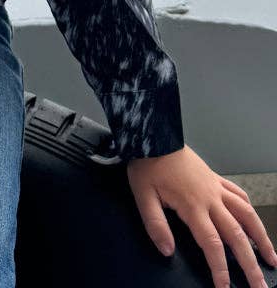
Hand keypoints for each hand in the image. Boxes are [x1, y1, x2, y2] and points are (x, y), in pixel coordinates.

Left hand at [127, 144, 276, 287]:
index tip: (225, 287)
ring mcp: (216, 187)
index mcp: (193, 206)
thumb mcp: (143, 196)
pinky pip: (239, 194)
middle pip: (237, 235)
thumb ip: (155, 225)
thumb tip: (167, 250)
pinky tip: (254, 222)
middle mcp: (210, 198)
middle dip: (250, 264)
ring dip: (260, 237)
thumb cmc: (148, 165)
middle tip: (260, 285)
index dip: (220, 269)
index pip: (212, 244)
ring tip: (270, 257)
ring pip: (246, 214)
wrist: (155, 135)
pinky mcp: (215, 178)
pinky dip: (249, 210)